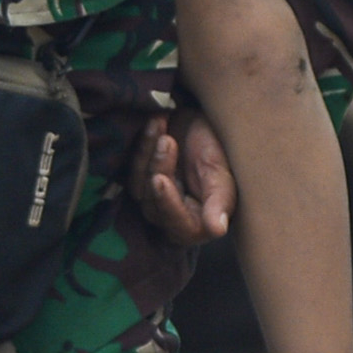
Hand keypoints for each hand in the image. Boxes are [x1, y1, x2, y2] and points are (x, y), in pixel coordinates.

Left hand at [139, 110, 236, 242]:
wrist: (205, 122)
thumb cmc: (220, 150)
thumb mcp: (221, 174)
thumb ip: (218, 203)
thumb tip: (218, 231)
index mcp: (197, 223)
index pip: (178, 225)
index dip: (167, 204)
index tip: (160, 179)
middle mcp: (173, 217)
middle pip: (153, 204)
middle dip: (159, 168)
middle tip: (168, 140)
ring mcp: (155, 200)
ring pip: (138, 188)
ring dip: (147, 154)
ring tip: (161, 124)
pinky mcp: (140, 182)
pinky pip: (131, 171)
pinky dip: (141, 146)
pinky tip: (154, 124)